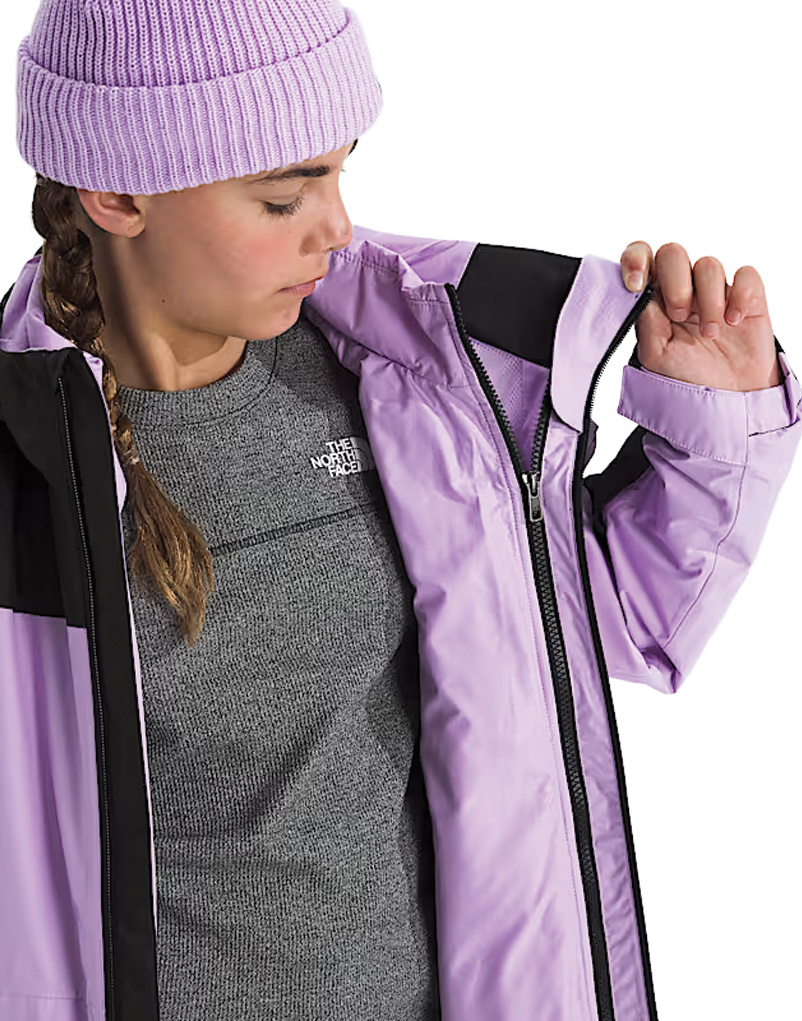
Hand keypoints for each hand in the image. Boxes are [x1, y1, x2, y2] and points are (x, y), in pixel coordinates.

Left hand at [620, 241, 781, 390]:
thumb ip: (645, 319)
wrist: (727, 398)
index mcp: (655, 298)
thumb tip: (640, 291)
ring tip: (710, 333)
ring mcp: (714, 290)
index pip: (641, 259)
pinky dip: (740, 295)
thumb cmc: (688, 376)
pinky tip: (734, 321)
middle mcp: (683, 288)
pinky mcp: (747, 296)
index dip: (635, 260)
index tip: (635, 284)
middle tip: (679, 315)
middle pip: (672, 253)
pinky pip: (745, 274)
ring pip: (708, 265)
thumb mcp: (655, 353)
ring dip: (708, 300)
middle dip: (674, 282)